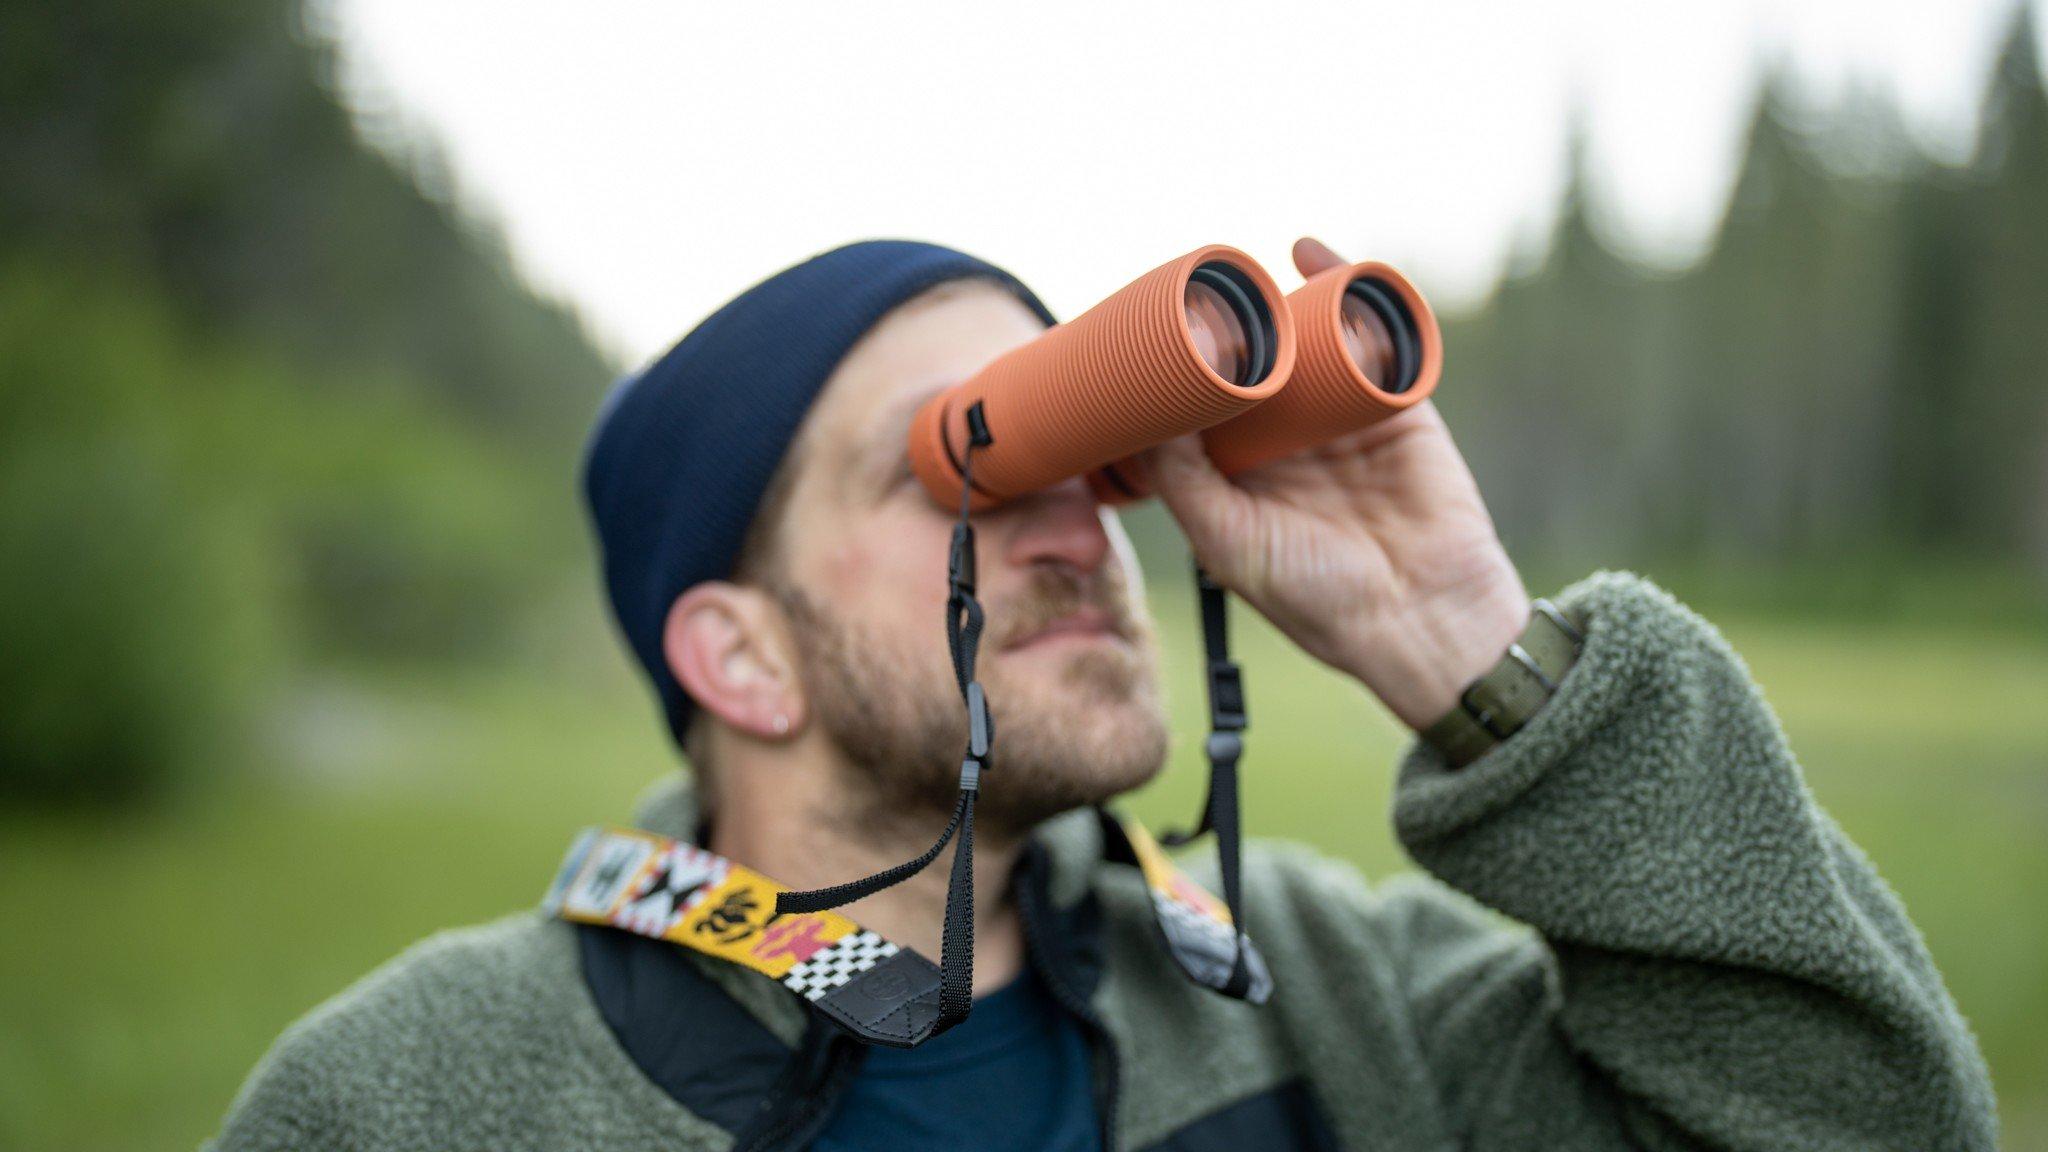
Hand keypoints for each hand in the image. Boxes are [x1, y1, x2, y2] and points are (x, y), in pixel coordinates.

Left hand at [1142, 237, 1529, 730]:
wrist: (1425, 620)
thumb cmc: (1319, 599)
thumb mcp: (1229, 544)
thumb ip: (1183, 484)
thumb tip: (1138, 417)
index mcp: (1240, 478)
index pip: (1194, 408)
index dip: (1167, 370)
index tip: (1130, 328)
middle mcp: (1286, 443)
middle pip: (1248, 365)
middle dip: (1219, 326)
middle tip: (1181, 282)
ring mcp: (1340, 419)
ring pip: (1303, 343)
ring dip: (1275, 301)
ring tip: (1234, 266)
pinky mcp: (1395, 403)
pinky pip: (1368, 335)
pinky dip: (1344, 288)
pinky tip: (1307, 251)